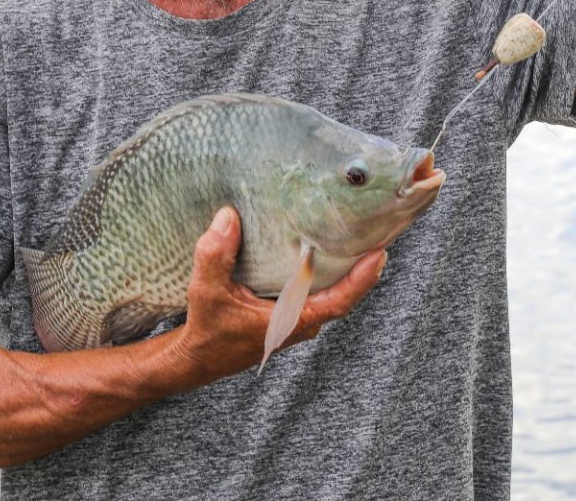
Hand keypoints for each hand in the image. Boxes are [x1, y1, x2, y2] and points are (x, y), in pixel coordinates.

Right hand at [160, 207, 385, 386]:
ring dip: (343, 263)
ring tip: (355, 228)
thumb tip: (228, 216)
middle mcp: (301, 321)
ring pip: (330, 288)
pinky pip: (315, 287)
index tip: (379, 254)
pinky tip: (321, 241)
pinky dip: (322, 266)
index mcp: (292, 322)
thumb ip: (216, 255)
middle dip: (360, 262)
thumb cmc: (207, 332)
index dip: (362, 279)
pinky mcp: (288, 310)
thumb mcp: (207, 292)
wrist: (196, 358)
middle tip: (375, 227)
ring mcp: (297, 317)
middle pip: (343, 291)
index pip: (339, 302)